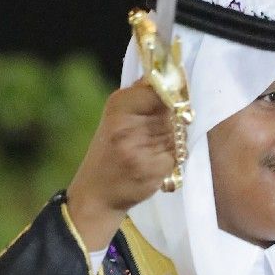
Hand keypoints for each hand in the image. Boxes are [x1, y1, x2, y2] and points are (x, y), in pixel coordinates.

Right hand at [65, 80, 177, 253]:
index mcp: (118, 105)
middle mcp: (126, 124)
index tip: (174, 103)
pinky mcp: (151, 169)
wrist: (97, 194)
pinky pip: (177, 156)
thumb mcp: (117, 117)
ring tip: (150, 151)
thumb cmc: (110, 153)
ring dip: (173, 142)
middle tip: (155, 135)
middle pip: (172, 113)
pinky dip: (171, 160)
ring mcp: (138, 148)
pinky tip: (154, 165)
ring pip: (177, 135)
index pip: (160, 89)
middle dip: (173, 122)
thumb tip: (173, 80)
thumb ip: (142, 99)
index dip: (173, 96)